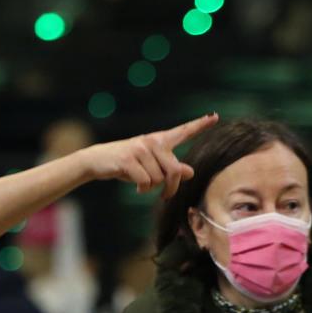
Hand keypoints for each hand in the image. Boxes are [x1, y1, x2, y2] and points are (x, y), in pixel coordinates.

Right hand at [79, 113, 218, 199]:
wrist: (97, 160)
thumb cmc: (127, 164)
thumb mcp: (150, 165)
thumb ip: (170, 167)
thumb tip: (190, 172)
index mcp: (160, 141)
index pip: (183, 132)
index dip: (199, 125)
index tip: (215, 117)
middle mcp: (152, 142)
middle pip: (174, 171)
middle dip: (171, 188)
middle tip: (165, 196)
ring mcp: (140, 150)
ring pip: (158, 179)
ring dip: (151, 188)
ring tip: (141, 184)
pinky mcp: (129, 160)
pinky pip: (145, 182)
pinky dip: (142, 189)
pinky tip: (136, 188)